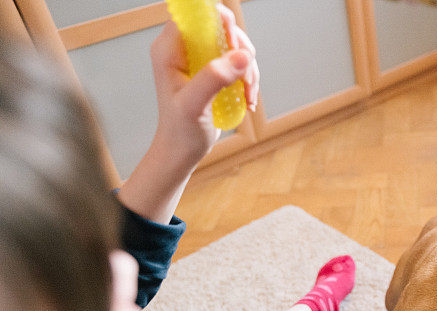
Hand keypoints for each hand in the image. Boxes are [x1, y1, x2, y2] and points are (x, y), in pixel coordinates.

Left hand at [118, 5, 259, 223]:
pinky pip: (238, 61)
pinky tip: (248, 99)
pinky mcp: (212, 71)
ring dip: (248, 68)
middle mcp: (183, 49)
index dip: (218, 20)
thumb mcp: (194, 105)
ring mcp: (199, 59)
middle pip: (220, 26)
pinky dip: (248, 78)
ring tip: (249, 93)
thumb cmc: (180, 131)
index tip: (234, 44)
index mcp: (169, 49)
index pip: (194, 15)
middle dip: (240, 49)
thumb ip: (214, 78)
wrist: (181, 152)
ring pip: (234, 45)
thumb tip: (242, 55)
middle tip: (246, 76)